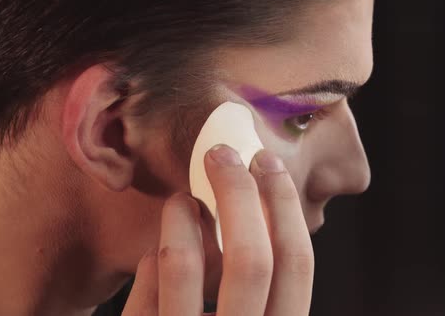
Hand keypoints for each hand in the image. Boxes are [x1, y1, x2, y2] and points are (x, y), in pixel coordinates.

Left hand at [122, 145, 313, 315]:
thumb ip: (264, 289)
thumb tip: (253, 215)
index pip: (297, 263)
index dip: (284, 205)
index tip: (267, 162)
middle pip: (251, 259)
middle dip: (238, 194)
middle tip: (221, 155)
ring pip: (186, 265)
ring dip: (183, 218)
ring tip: (182, 199)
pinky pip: (147, 290)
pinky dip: (153, 259)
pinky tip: (157, 254)